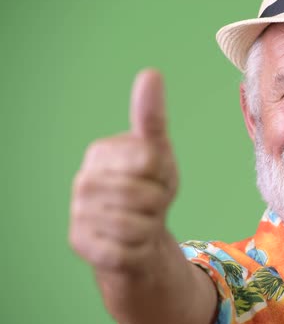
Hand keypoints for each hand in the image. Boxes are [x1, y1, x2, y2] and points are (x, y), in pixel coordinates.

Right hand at [70, 69, 176, 274]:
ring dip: (150, 227)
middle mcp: (83, 180)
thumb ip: (152, 117)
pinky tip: (129, 243)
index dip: (163, 174)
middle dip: (158, 204)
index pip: (149, 160)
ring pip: (136, 225)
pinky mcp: (80, 244)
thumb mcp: (159, 154)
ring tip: (141, 222)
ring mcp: (78, 213)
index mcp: (102, 152)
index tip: (155, 177)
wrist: (138, 234)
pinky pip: (125, 250)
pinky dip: (138, 249)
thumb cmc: (150, 189)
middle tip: (151, 204)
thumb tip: (151, 73)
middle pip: (145, 195)